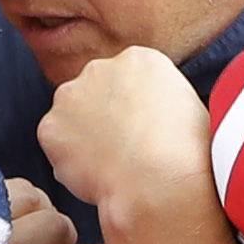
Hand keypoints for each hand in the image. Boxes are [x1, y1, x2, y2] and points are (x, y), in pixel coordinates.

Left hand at [37, 47, 219, 241]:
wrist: (160, 183)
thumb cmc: (186, 156)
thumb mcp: (192, 111)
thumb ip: (165, 101)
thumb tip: (162, 116)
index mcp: (140, 59)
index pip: (125, 78)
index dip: (130, 108)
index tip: (137, 130)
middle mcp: (100, 67)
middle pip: (94, 91)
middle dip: (102, 117)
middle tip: (120, 150)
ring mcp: (70, 95)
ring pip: (71, 117)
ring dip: (83, 137)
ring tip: (109, 166)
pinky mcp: (51, 127)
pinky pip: (56, 146)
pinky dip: (68, 162)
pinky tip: (93, 176)